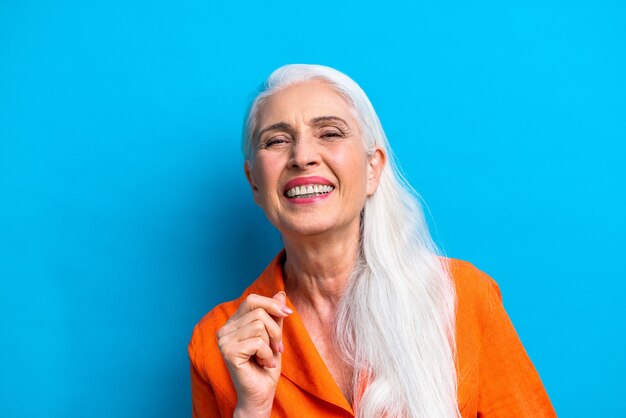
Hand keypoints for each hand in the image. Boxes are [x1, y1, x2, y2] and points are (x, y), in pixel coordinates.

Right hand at [217, 291, 291, 415]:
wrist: (260, 395)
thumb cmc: (266, 367)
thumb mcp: (274, 337)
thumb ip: (274, 316)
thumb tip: (280, 292)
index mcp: (233, 323)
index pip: (252, 300)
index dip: (272, 304)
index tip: (288, 314)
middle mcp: (224, 330)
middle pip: (259, 313)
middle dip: (275, 330)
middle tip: (276, 348)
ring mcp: (224, 341)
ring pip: (260, 326)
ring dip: (271, 344)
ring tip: (267, 357)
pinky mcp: (228, 352)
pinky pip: (258, 342)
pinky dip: (267, 354)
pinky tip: (263, 364)